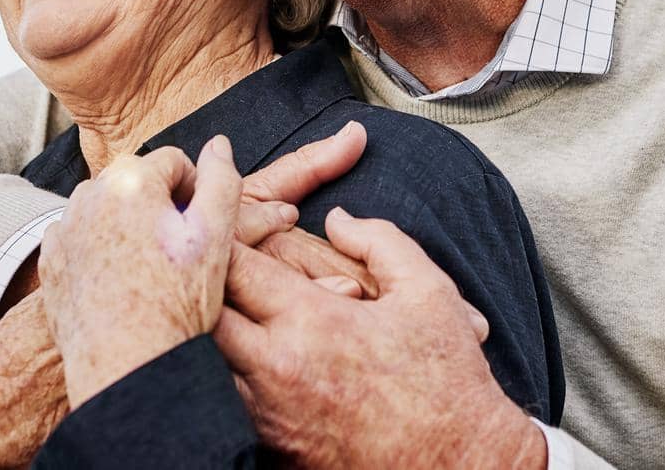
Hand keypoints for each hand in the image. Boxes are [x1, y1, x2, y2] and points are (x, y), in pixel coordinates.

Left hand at [0, 121, 365, 319]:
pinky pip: (79, 238)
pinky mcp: (51, 261)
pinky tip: (119, 280)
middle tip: (178, 250)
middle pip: (136, 182)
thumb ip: (222, 181)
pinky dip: (98, 249)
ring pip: (106, 207)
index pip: (173, 161)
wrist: (126, 365)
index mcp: (132, 180)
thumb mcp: (215, 238)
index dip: (195, 190)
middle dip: (158, 205)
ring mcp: (64, 229)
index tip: (202, 228)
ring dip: (127, 223)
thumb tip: (219, 143)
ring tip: (149, 266)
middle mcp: (89, 195)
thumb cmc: (176, 303)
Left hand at [215, 208, 540, 469]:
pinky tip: (268, 364)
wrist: (461, 469)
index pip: (234, 265)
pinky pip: (233, 402)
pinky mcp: (271, 449)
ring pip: (210, 361)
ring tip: (242, 313)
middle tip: (221, 268)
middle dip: (207, 286)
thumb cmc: (448, 382)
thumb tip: (335, 219)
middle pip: (203, 314)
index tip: (230, 227)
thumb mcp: (427, 292)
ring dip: (221, 332)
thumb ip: (377, 240)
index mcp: (310, 321)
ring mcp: (267, 415)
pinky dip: (239, 377)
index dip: (224, 239)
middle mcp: (276, 369)